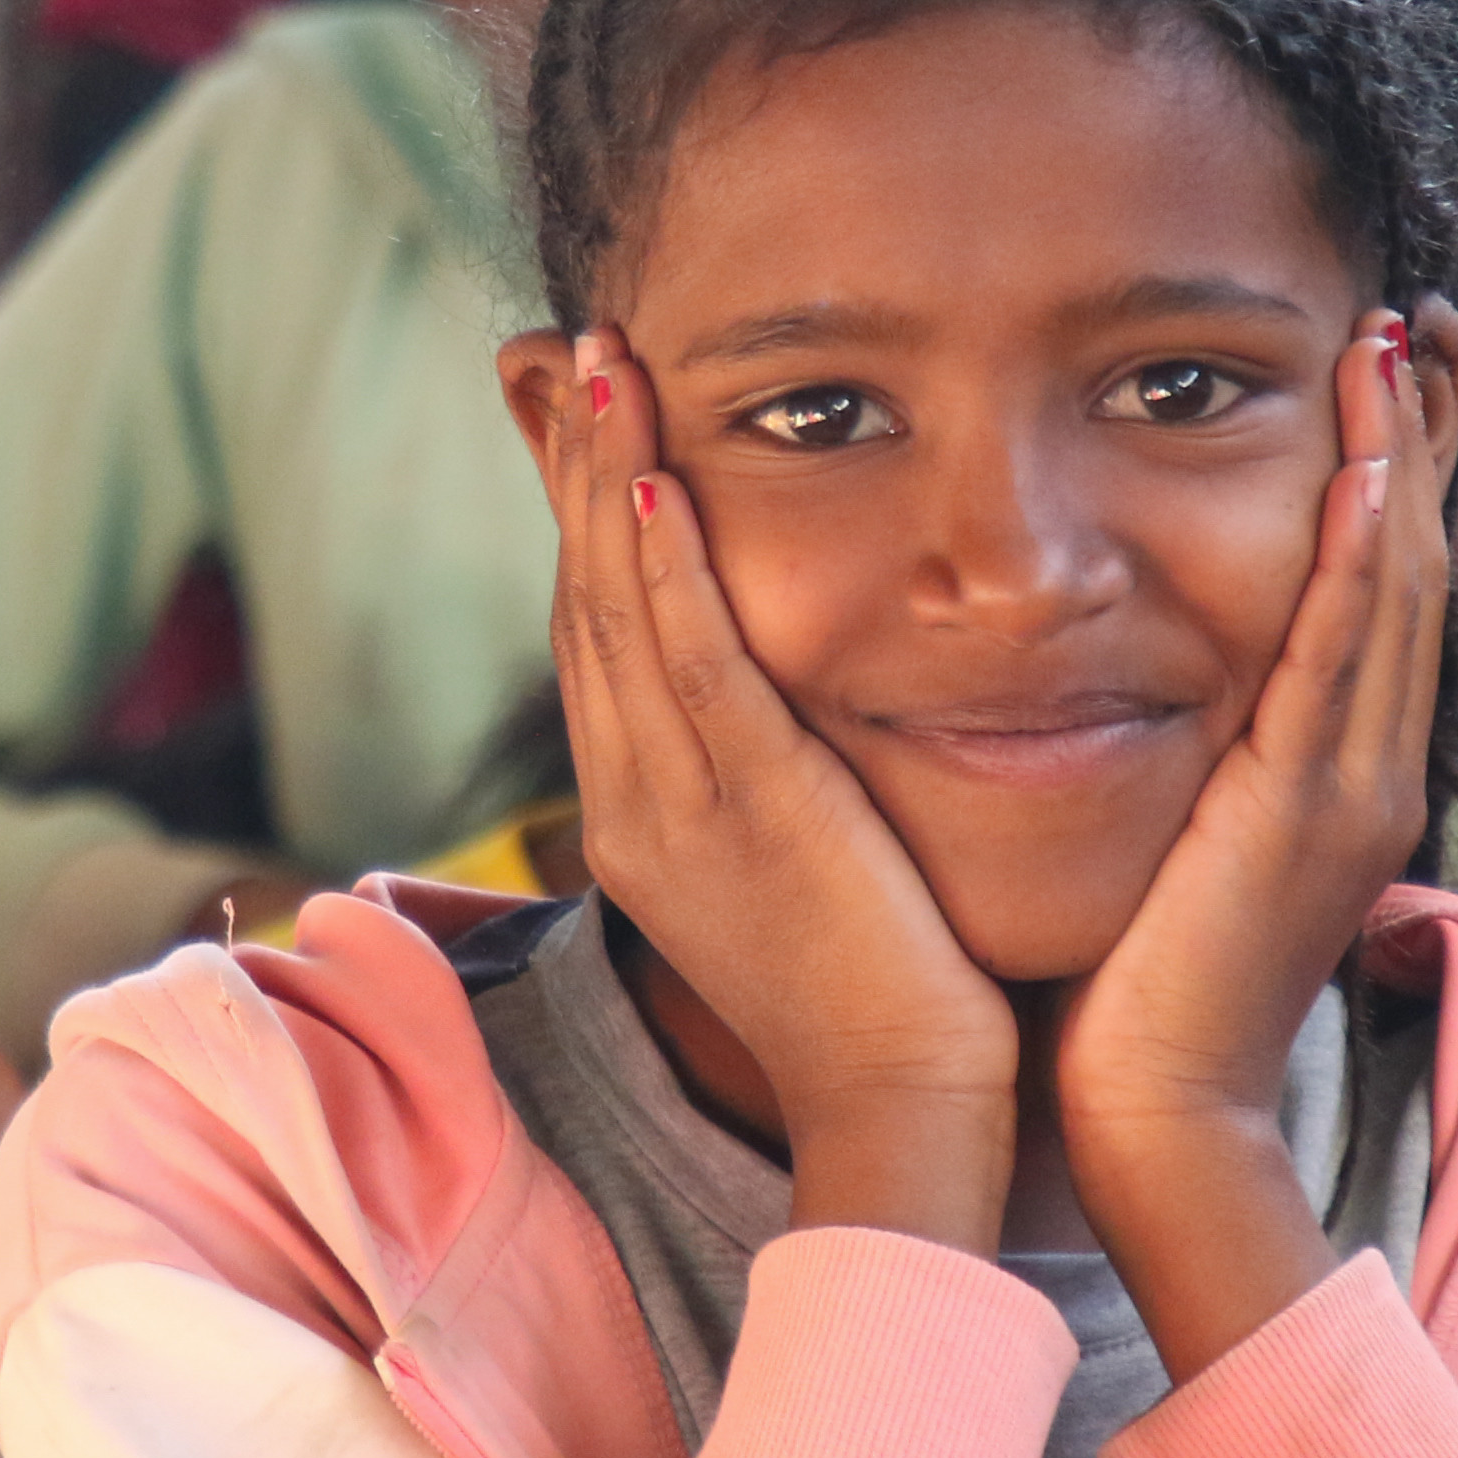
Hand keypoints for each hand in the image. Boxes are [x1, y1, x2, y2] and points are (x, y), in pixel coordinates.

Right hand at [549, 326, 1018, 1248]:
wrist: (901, 1111)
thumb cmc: (885, 995)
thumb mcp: (806, 865)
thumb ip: (782, 778)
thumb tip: (797, 709)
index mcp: (643, 813)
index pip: (595, 632)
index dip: (575, 512)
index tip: (569, 410)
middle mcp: (636, 800)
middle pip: (582, 599)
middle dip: (563, 465)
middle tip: (556, 347)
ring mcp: (680, 807)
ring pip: (619, 612)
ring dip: (601, 476)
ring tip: (598, 362)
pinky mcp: (751, 813)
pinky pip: (693, 666)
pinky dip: (664, 568)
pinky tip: (651, 480)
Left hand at [1053, 305, 1457, 1372]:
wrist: (1153, 1115)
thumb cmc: (1137, 991)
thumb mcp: (1184, 837)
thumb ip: (1198, 757)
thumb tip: (1155, 679)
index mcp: (1341, 771)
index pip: (1380, 587)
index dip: (1398, 471)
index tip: (1389, 367)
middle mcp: (1369, 768)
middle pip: (1412, 564)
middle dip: (1423, 434)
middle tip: (1422, 316)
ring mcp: (1353, 789)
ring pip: (1394, 591)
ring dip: (1402, 459)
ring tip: (1399, 344)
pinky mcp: (1310, 812)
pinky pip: (1344, 658)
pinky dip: (1360, 559)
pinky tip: (1365, 469)